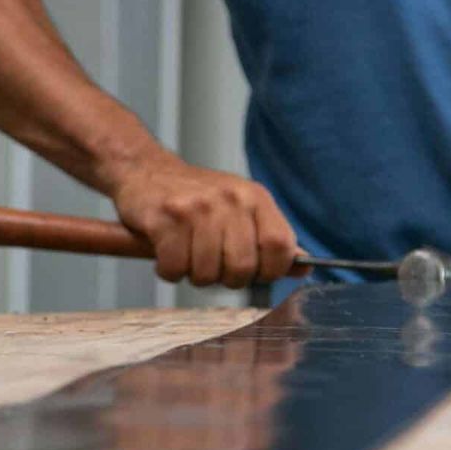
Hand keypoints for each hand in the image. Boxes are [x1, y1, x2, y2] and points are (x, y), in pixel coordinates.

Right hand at [106, 151, 300, 287]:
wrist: (146, 170)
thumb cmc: (197, 198)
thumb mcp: (242, 208)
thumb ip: (271, 238)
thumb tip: (304, 267)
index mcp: (255, 197)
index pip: (281, 246)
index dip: (270, 270)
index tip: (255, 273)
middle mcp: (229, 199)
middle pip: (243, 267)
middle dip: (227, 279)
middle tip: (213, 266)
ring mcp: (196, 208)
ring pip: (206, 273)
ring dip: (194, 275)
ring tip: (188, 256)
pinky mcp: (165, 218)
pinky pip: (174, 268)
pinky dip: (168, 271)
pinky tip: (166, 253)